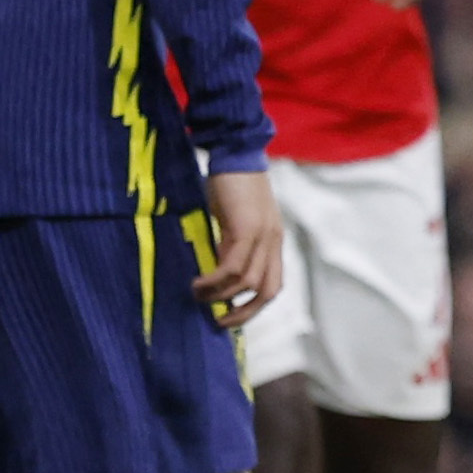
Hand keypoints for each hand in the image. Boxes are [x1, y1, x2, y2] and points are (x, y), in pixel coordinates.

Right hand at [195, 164, 285, 327]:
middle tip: (219, 322)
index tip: (231, 314)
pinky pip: (231, 266)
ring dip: (221, 296)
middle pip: (268, 291)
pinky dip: (215, 280)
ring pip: (247, 282)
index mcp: (274, 240)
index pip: (273, 284)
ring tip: (198, 297)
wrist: (235, 150)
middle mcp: (273, 240)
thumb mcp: (235, 219)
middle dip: (244, 313)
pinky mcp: (246, 228)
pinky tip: (199, 283)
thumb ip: (233, 244)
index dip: (254, 305)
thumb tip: (217, 271)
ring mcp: (262, 235)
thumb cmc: (230, 182)